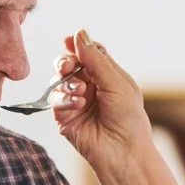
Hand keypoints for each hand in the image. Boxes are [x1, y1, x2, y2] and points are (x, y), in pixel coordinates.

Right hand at [50, 30, 153, 171]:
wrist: (123, 151)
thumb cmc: (129, 118)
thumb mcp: (116, 82)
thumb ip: (95, 58)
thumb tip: (79, 33)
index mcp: (107, 76)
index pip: (88, 53)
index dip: (78, 45)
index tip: (68, 39)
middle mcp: (90, 87)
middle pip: (68, 64)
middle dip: (65, 62)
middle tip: (67, 66)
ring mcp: (76, 102)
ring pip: (58, 81)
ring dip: (67, 83)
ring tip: (81, 92)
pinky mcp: (64, 118)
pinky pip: (55, 100)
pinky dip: (64, 100)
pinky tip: (78, 105)